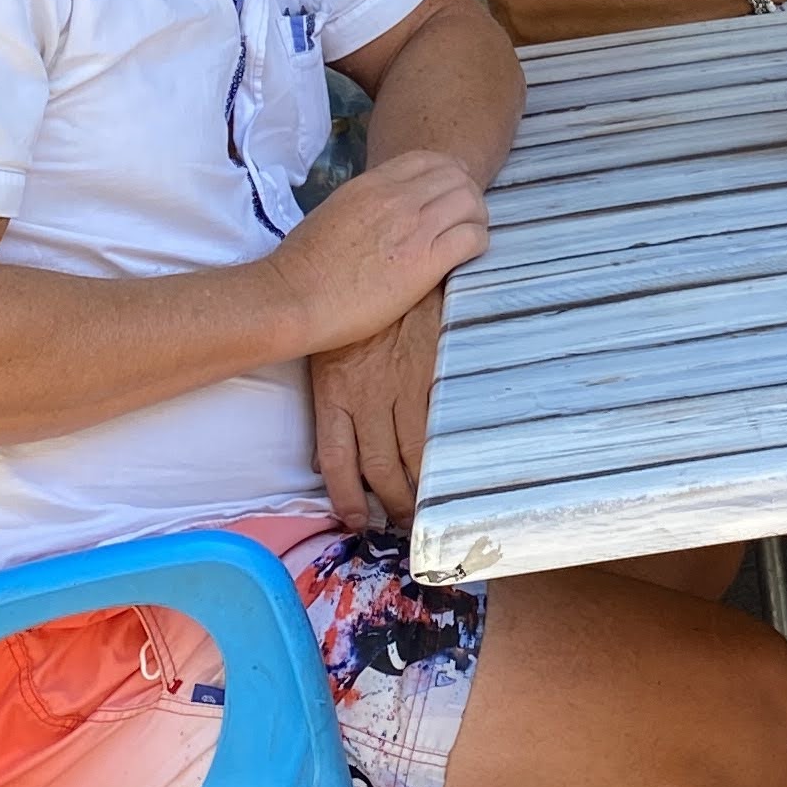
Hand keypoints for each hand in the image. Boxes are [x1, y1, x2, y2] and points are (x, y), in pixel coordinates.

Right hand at [270, 150, 487, 378]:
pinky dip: (477, 244)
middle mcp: (398, 198)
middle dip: (467, 194)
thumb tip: (387, 210)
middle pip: (457, 177)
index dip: (448, 174)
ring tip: (469, 237)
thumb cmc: (302, 264)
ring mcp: (414, 228)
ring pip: (471, 202)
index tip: (449, 193)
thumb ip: (368, 202)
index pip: (429, 159)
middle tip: (465, 218)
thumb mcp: (335, 211)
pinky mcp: (425, 263)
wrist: (292, 296)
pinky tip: (466, 258)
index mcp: (373, 183)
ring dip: (476, 217)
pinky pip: (472, 239)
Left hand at [310, 289, 442, 534]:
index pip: (336, 457)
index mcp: (337, 390)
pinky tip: (452, 473)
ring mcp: (405, 387)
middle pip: (376, 468)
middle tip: (400, 527)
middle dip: (388, 504)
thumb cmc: (363, 302)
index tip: (354, 521)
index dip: (344, 496)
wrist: (402, 259)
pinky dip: (444, 456)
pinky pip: (439, 427)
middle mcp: (368, 396)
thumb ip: (340, 392)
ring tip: (427, 512)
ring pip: (410, 456)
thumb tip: (334, 444)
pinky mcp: (436, 375)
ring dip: (419, 489)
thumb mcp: (339, 345)